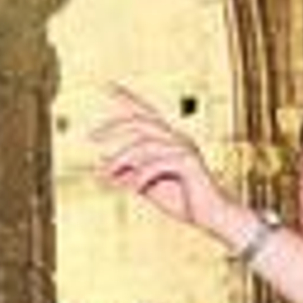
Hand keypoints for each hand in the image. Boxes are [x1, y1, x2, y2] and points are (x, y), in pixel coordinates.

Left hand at [90, 85, 234, 236]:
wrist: (212, 217)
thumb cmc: (183, 201)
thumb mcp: (148, 186)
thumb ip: (128, 174)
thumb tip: (102, 166)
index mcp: (168, 140)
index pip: (145, 113)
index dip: (127, 98)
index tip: (106, 85)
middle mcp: (177, 139)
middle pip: (141, 122)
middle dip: (114, 126)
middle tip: (90, 136)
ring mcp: (184, 149)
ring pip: (144, 145)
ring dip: (121, 159)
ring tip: (105, 175)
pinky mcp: (188, 163)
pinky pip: (158, 164)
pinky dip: (141, 175)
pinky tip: (133, 188)